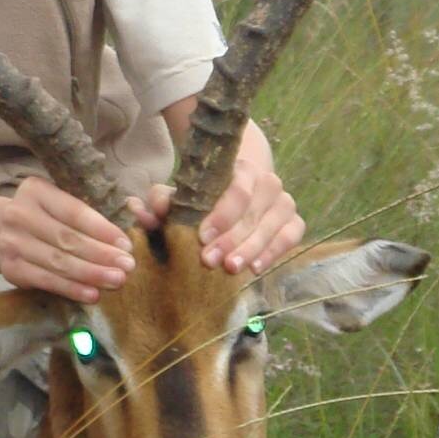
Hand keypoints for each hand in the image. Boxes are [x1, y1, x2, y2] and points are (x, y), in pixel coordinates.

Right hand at [0, 176, 137, 302]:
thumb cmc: (43, 217)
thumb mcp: (57, 204)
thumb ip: (85, 216)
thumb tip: (123, 244)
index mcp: (35, 191)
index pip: (73, 212)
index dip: (102, 229)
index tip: (126, 245)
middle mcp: (18, 214)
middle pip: (67, 238)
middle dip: (101, 254)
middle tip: (128, 266)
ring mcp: (11, 243)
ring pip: (58, 262)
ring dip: (91, 274)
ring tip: (117, 281)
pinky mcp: (10, 269)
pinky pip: (46, 281)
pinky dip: (72, 289)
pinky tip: (93, 294)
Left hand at [140, 161, 304, 274]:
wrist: (240, 188)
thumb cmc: (205, 193)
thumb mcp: (180, 192)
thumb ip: (162, 199)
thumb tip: (145, 206)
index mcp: (240, 169)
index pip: (236, 191)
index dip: (220, 216)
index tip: (202, 237)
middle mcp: (268, 182)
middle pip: (253, 212)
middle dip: (231, 239)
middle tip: (210, 260)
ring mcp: (284, 202)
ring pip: (274, 226)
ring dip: (252, 248)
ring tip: (231, 268)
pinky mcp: (294, 222)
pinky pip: (291, 237)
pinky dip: (275, 252)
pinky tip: (256, 268)